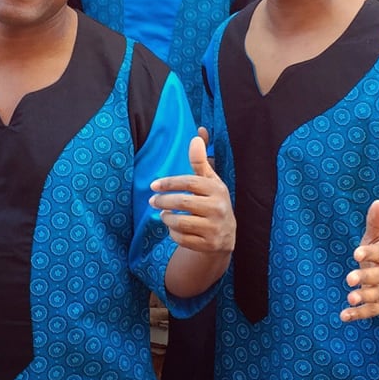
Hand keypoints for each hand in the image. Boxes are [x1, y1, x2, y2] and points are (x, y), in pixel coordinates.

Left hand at [149, 130, 234, 254]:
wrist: (226, 236)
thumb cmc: (213, 202)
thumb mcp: (209, 181)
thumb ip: (200, 160)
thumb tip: (197, 135)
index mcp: (217, 189)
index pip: (190, 182)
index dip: (170, 183)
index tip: (154, 185)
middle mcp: (219, 208)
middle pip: (183, 202)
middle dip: (164, 201)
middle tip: (152, 201)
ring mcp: (215, 228)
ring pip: (181, 222)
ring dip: (167, 218)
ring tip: (163, 214)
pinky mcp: (209, 245)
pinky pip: (183, 239)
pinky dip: (173, 233)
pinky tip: (173, 228)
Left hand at [341, 200, 378, 321]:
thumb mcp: (377, 238)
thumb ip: (375, 222)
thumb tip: (378, 202)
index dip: (369, 253)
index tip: (356, 253)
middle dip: (366, 277)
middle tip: (350, 278)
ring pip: (376, 296)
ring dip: (363, 297)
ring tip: (350, 298)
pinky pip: (370, 312)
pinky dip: (357, 314)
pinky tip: (343, 315)